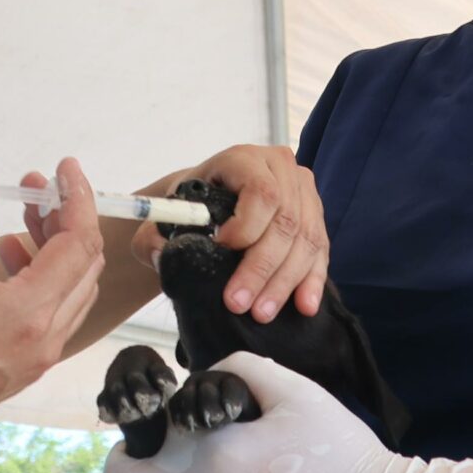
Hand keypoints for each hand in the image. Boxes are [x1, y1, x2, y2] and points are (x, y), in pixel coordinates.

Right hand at [0, 161, 104, 434]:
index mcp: (29, 314)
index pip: (78, 244)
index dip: (77, 198)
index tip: (64, 168)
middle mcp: (44, 341)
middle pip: (84, 267)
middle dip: (66, 220)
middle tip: (35, 191)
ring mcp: (36, 360)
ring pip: (73, 293)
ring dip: (57, 252)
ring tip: (22, 223)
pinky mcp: (22, 370)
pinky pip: (53, 316)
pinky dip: (44, 282)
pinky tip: (8, 262)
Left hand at [141, 145, 327, 323]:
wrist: (209, 208)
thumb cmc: (188, 209)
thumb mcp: (162, 218)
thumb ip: (151, 235)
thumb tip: (159, 255)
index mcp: (243, 159)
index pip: (261, 192)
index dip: (247, 226)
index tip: (221, 250)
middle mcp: (281, 170)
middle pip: (286, 221)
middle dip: (261, 268)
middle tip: (238, 303)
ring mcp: (304, 194)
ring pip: (306, 240)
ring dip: (284, 282)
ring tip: (262, 313)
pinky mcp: (316, 220)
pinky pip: (321, 251)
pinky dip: (313, 280)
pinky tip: (304, 306)